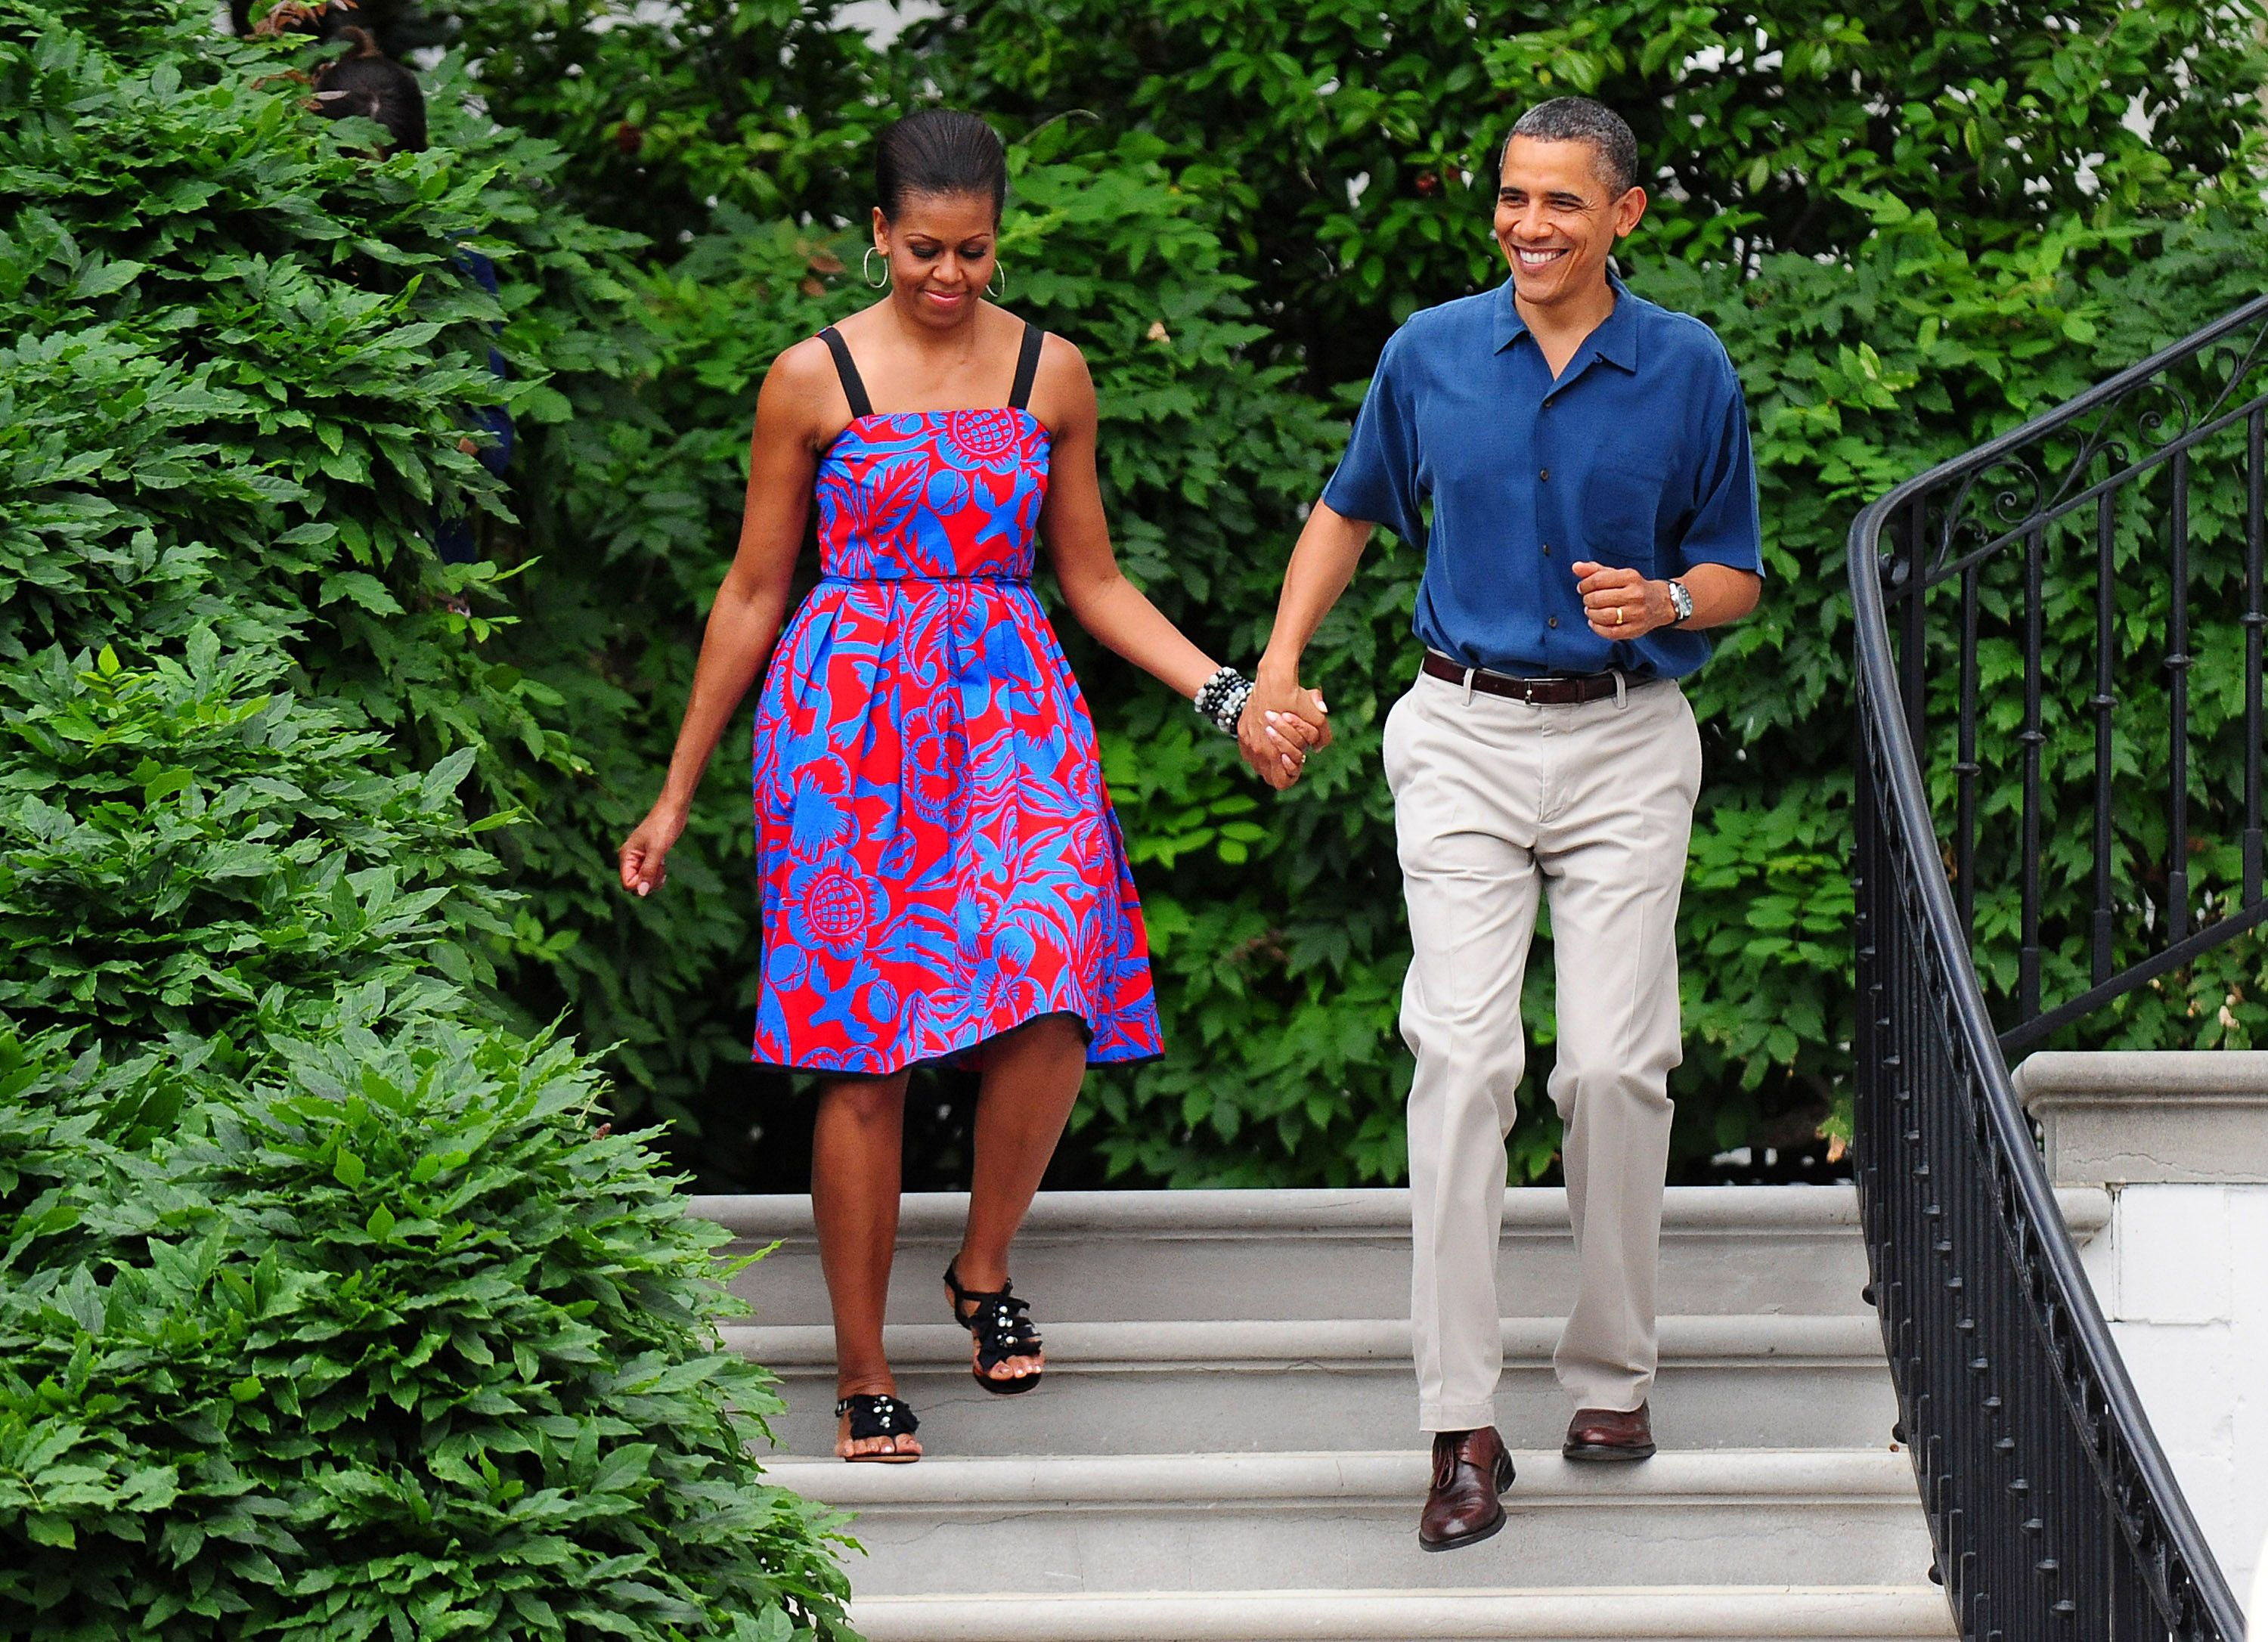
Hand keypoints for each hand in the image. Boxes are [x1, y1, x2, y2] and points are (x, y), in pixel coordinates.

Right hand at [619, 799, 688, 896]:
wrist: (673, 810)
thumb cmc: (663, 826)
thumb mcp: (657, 850)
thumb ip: (648, 871)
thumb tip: (640, 892)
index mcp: (626, 856)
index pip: (627, 883)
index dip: (641, 884)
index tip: (654, 873)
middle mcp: (630, 859)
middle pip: (635, 884)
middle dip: (648, 883)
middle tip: (660, 870)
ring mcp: (639, 858)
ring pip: (643, 881)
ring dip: (654, 879)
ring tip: (662, 866)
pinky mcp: (649, 857)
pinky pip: (650, 874)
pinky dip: (657, 874)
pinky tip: (664, 865)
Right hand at [1237, 673, 1330, 789]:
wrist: (1274, 678)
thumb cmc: (1296, 698)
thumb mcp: (1317, 719)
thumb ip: (1322, 738)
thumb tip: (1317, 749)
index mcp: (1273, 752)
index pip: (1281, 782)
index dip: (1293, 775)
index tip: (1299, 760)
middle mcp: (1257, 750)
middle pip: (1269, 776)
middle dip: (1282, 768)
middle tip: (1292, 752)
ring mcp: (1247, 741)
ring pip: (1258, 764)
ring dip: (1270, 759)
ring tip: (1281, 743)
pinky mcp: (1241, 730)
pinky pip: (1249, 751)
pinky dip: (1260, 749)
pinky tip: (1269, 737)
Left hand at [1573, 562, 1674, 639]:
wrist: (1662, 603)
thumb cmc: (1633, 587)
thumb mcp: (1617, 575)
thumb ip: (1595, 570)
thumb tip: (1575, 567)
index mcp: (1630, 577)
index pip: (1598, 580)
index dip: (1584, 585)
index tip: (1582, 588)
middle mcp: (1635, 594)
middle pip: (1599, 599)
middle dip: (1587, 600)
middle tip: (1588, 600)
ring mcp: (1637, 613)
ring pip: (1603, 616)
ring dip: (1591, 614)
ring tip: (1590, 611)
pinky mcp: (1635, 630)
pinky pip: (1610, 632)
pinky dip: (1597, 628)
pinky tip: (1594, 622)